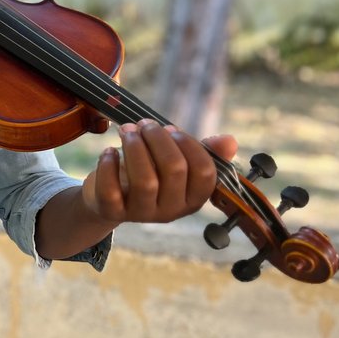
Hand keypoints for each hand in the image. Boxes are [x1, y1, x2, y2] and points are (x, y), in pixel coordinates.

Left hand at [81, 119, 237, 224]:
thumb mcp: (175, 161)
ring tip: (126, 130)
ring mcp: (142, 214)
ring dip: (135, 147)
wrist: (109, 199)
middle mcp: (172, 210)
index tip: (170, 128)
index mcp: (193, 198)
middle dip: (158, 138)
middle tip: (143, 123)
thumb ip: (201, 150)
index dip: (188, 144)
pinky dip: (108, 166)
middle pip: (174, 170)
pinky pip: (111, 190)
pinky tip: (109, 151)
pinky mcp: (113, 211)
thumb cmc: (148, 172)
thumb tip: (230, 140)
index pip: (205, 172)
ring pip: (145, 180)